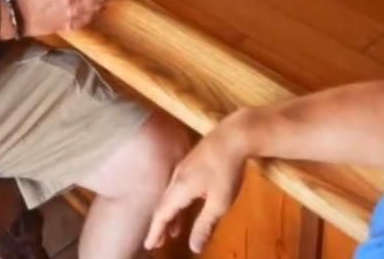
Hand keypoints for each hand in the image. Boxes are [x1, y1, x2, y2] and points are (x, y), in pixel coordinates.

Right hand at [146, 113, 252, 252]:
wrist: (234, 135)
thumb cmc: (227, 170)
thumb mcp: (219, 203)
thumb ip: (205, 225)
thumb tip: (194, 248)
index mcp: (180, 189)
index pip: (162, 215)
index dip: (155, 232)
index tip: (149, 246)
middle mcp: (177, 178)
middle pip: (163, 205)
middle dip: (160, 225)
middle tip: (157, 243)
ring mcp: (183, 168)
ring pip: (171, 196)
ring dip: (170, 215)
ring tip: (173, 232)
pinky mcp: (191, 163)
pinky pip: (177, 187)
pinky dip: (177, 202)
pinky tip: (187, 205)